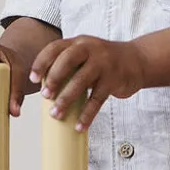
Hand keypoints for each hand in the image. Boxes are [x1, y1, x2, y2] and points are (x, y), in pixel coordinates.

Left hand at [31, 36, 146, 130]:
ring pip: (81, 81)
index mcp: (78, 43)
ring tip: (56, 114)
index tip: (33, 79)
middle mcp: (91, 49)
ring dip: (66, 99)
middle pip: (67, 60)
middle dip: (53, 78)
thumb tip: (44, 90)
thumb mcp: (86, 55)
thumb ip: (68, 66)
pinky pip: (97, 99)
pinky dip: (87, 115)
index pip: (55, 48)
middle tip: (45, 96)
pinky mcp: (114, 79)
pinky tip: (79, 126)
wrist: (137, 61)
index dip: (41, 62)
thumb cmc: (104, 62)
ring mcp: (104, 63)